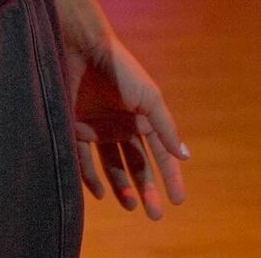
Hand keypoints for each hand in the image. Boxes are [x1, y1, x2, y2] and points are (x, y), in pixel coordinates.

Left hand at [62, 30, 189, 220]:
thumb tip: (186, 157)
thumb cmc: (119, 68)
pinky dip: (91, 179)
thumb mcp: (149, 97)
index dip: (170, 177)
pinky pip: (83, 160)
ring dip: (122, 188)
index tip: (178, 200)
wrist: (80, 47)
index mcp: (141, 118)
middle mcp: (120, 125)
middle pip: (137, 165)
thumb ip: (165, 127)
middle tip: (154, 214)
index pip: (160, 154)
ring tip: (131, 205)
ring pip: (112, 167)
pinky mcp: (74, 128)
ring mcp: (97, 127)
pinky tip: (101, 193)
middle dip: (147, 189)